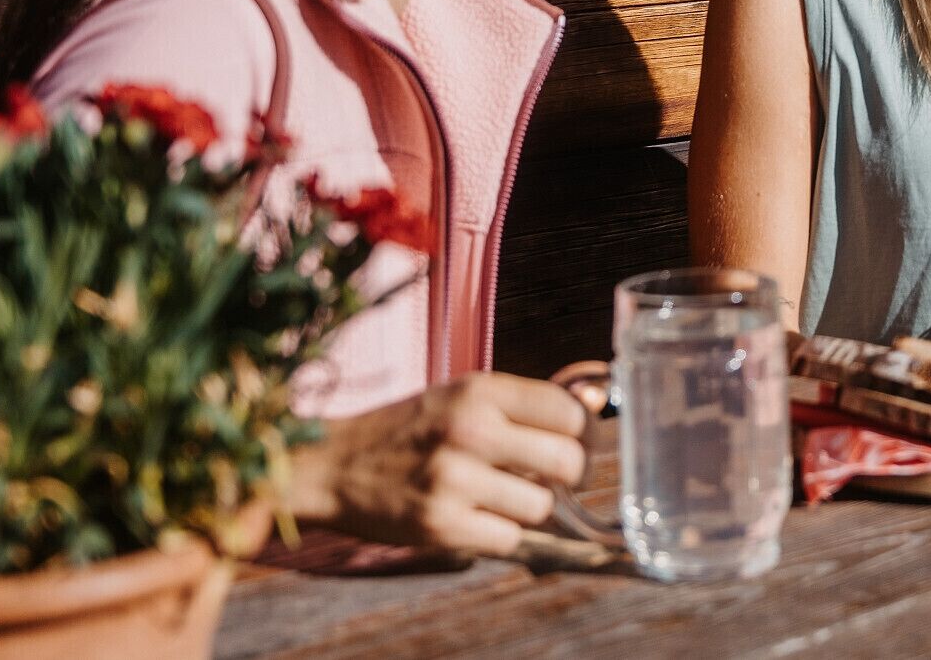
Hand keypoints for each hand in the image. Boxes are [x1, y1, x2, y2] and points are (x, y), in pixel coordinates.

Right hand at [288, 372, 590, 557]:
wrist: (334, 466)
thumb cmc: (409, 429)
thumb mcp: (462, 395)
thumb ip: (526, 403)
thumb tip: (597, 404)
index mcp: (479, 391)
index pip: (569, 411)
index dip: (584, 431)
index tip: (577, 441)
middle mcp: (470, 431)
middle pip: (568, 461)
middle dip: (571, 474)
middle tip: (555, 476)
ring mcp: (455, 481)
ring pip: (542, 506)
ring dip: (530, 507)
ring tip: (501, 495)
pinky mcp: (441, 526)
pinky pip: (510, 538)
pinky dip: (502, 532)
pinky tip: (479, 516)